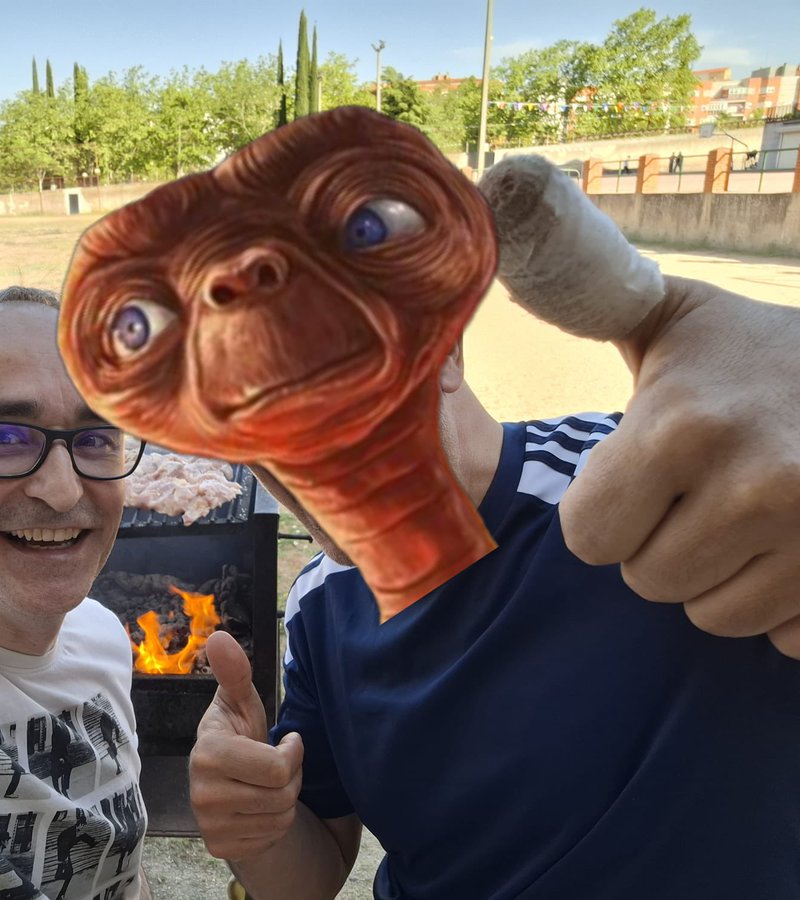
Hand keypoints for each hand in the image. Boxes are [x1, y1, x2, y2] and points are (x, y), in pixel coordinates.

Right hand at [189, 630, 303, 859]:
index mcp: (208, 753)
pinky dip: (274, 825)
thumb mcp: (242, 703)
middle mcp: (201, 793)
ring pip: (280, 819)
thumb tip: (219, 637)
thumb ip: (235, 672)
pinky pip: (270, 839)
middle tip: (277, 767)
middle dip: (291, 778)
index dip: (292, 754)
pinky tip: (259, 809)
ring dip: (285, 801)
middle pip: (282, 795)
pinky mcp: (219, 848)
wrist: (228, 785)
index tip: (286, 743)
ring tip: (268, 785)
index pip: (276, 767)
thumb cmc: (240, 736)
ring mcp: (208, 825)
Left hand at [560, 276, 799, 656]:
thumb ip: (596, 302)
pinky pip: (786, 637)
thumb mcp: (675, 318)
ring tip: (743, 518)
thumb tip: (518, 251)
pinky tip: (791, 548)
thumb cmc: (760, 350)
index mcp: (683, 426)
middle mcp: (755, 485)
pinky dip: (783, 606)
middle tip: (695, 496)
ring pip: (715, 616)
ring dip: (717, 578)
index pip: (588, 537)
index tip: (635, 481)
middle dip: (658, 545)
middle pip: (649, 582)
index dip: (602, 513)